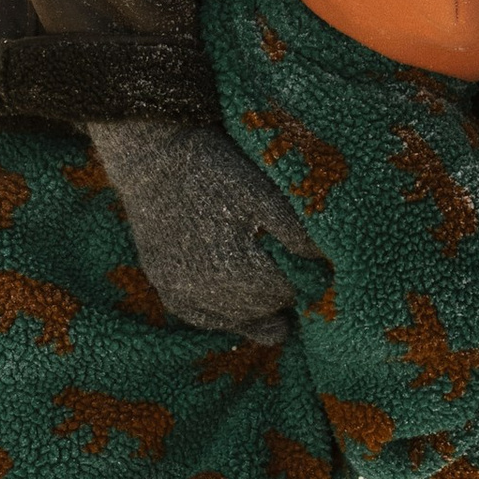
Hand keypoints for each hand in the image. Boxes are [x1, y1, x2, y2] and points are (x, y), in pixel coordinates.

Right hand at [90, 120, 314, 339]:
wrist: (154, 158)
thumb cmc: (216, 171)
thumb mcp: (264, 194)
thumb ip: (296, 234)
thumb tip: (324, 263)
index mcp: (239, 269)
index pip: (290, 292)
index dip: (304, 275)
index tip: (309, 258)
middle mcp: (209, 292)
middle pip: (266, 309)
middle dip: (281, 290)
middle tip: (286, 262)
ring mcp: (184, 295)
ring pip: (238, 319)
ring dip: (256, 304)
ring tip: (264, 274)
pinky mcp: (167, 290)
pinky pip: (205, 319)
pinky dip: (224, 312)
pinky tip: (235, 294)